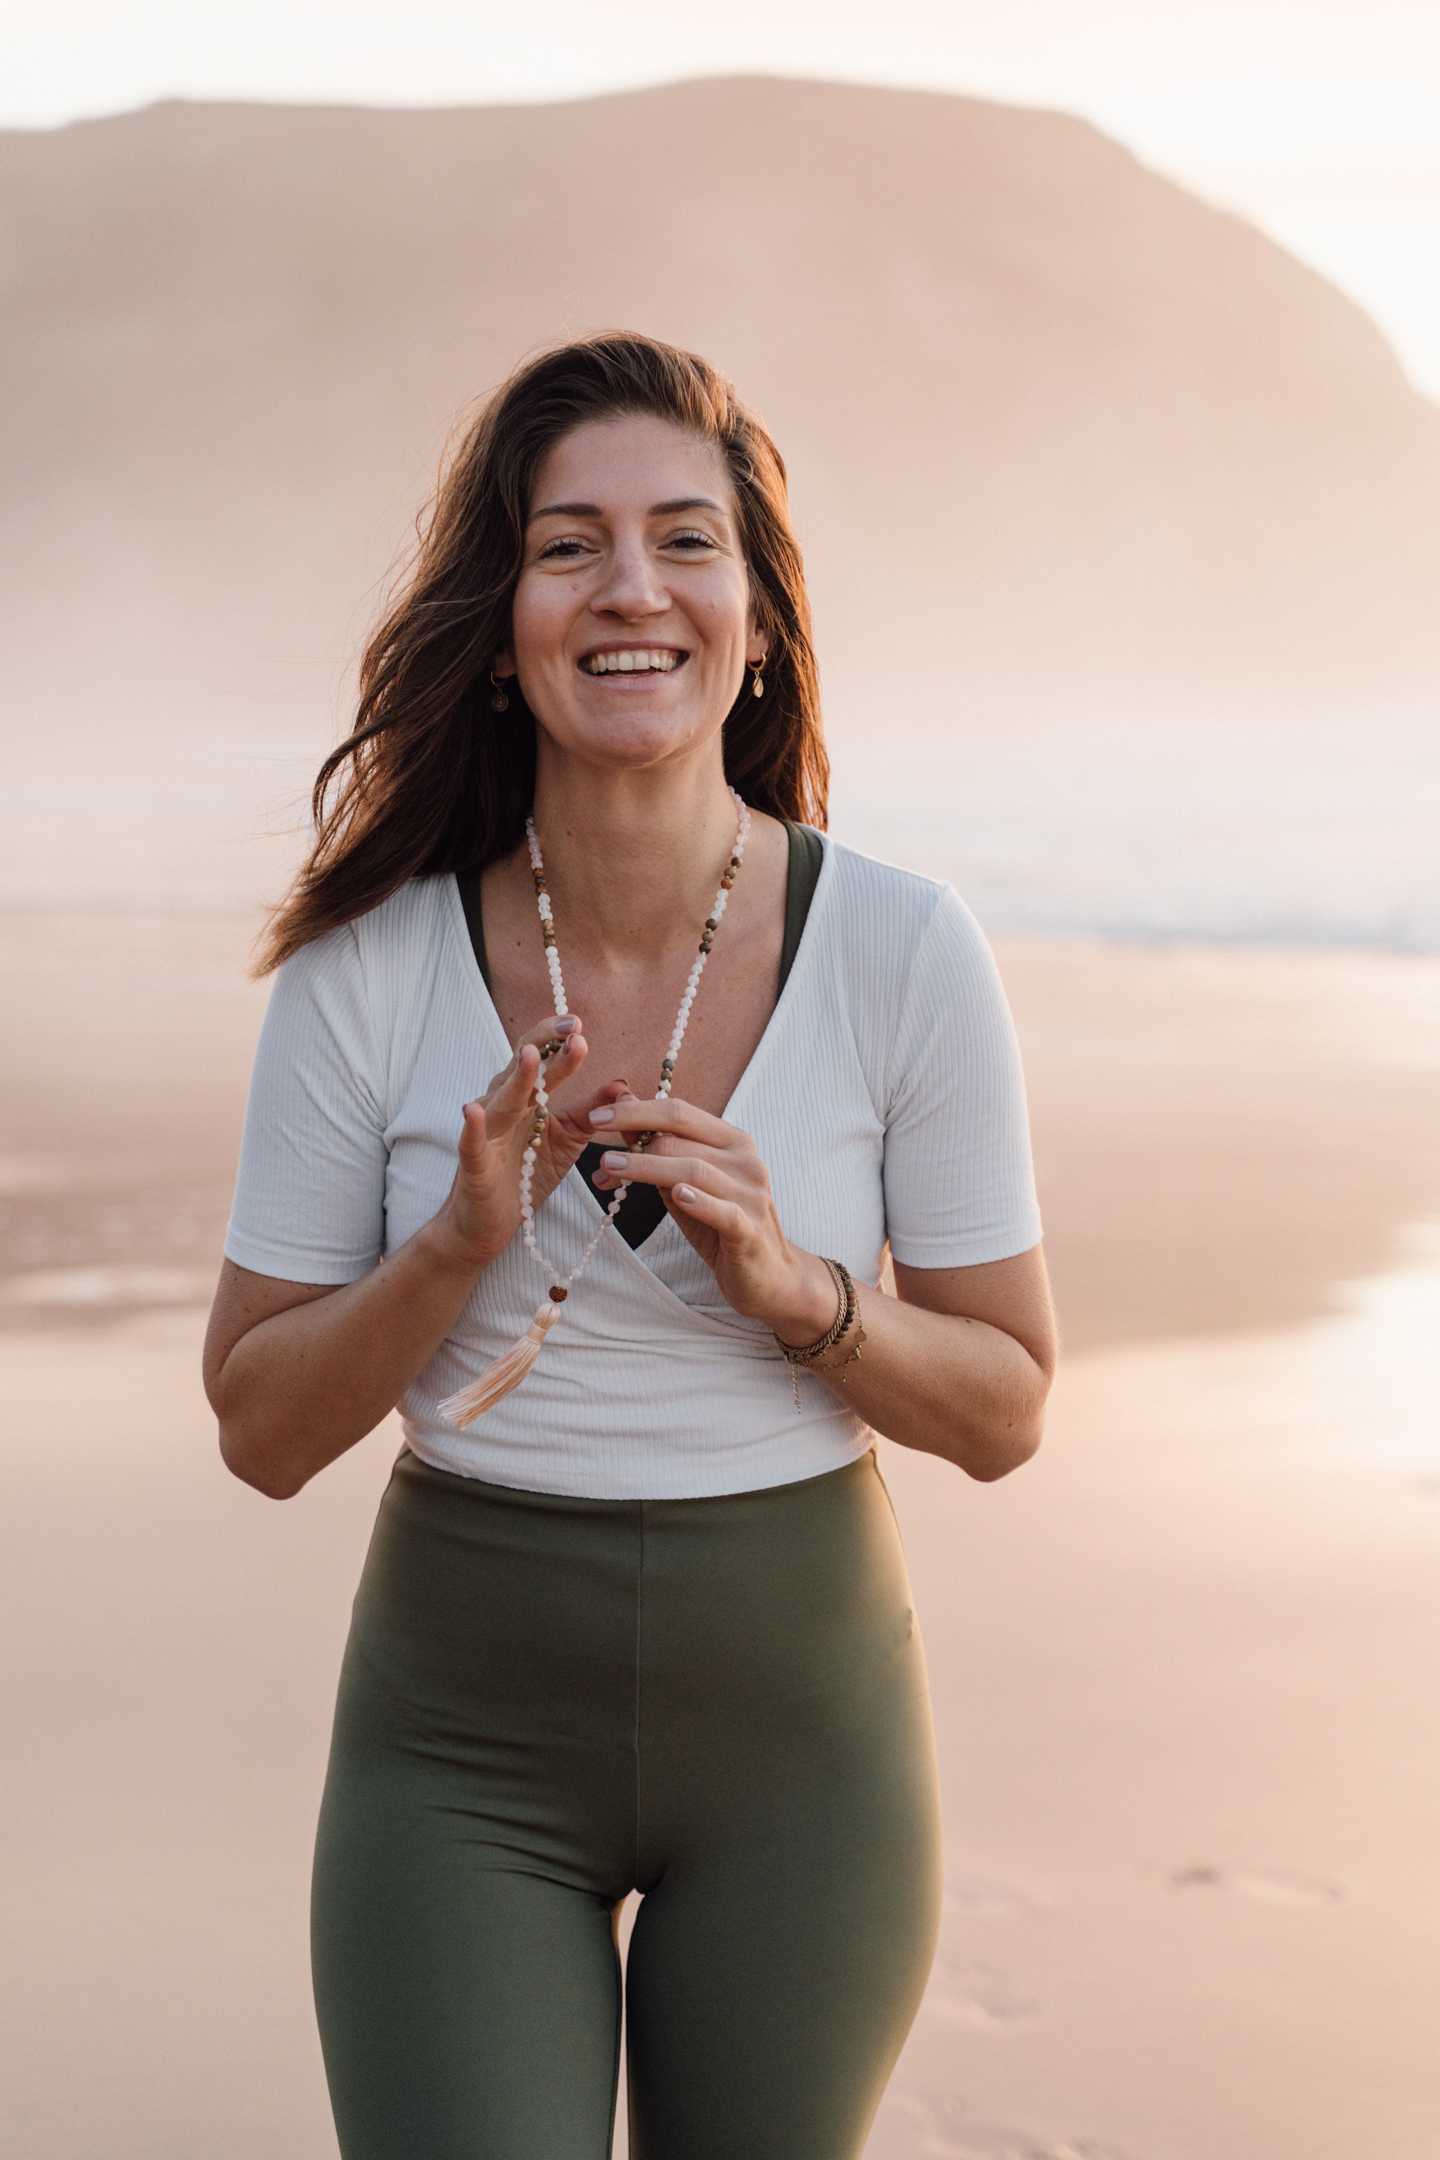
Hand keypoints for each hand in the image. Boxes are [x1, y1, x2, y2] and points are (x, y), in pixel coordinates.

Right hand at [427, 1019, 633, 1273]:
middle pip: (521, 1069)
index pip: (543, 1062)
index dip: (558, 1041)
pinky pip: (472, 1144)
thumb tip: (622, 1084)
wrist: (489, 1222)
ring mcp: (488, 1134)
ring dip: (516, 1079)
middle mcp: (504, 1108)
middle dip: (544, 1045)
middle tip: (570, 1027)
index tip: (580, 1024)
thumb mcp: (567, 1140)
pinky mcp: (474, 1165)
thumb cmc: (526, 1174)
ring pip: (501, 1101)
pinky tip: (473, 1111)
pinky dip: (472, 1128)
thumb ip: (590, 1111)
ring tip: (530, 1056)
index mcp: (527, 1100)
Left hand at [584, 1095, 838, 1342]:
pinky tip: (675, 1195)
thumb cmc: (721, 1227)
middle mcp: (746, 1161)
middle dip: (633, 1144)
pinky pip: (721, 1211)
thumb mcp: (685, 1186)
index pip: (680, 1113)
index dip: (636, 1111)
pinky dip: (698, 1201)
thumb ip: (659, 1153)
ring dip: (647, 1167)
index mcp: (732, 1141)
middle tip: (599, 1157)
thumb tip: (621, 1114)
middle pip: (680, 1140)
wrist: (768, 1275)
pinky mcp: (750, 1229)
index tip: (597, 1116)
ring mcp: (751, 1194)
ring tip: (612, 1169)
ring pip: (693, 1170)